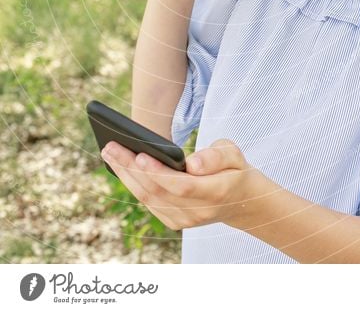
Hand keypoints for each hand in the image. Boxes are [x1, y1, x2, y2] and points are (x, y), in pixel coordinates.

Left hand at [100, 138, 265, 230]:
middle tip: (111, 146)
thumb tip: (192, 164)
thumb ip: (216, 156)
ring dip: (126, 176)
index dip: (158, 172)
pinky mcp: (175, 221)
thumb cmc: (235, 169)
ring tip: (110, 152)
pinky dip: (133, 184)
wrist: (241, 201)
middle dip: (131, 169)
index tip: (139, 154)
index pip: (181, 185)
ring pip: (149, 199)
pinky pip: (150, 203)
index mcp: (216, 192)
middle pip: (158, 192)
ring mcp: (185, 220)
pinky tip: (121, 167)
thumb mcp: (234, 153)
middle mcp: (198, 212)